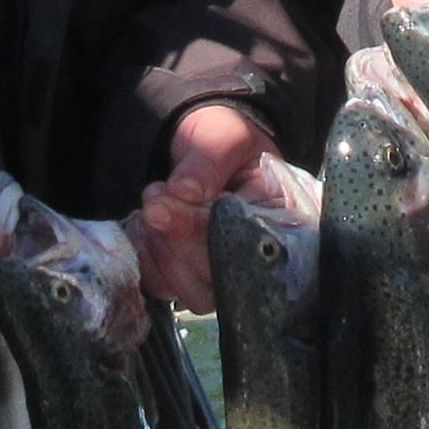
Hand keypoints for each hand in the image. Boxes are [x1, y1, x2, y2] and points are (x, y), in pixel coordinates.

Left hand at [131, 102, 280, 310]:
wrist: (202, 151)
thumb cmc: (223, 143)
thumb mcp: (224, 135)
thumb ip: (210, 159)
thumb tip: (186, 191)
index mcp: (283, 218)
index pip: (244, 240)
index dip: (199, 227)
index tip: (164, 200)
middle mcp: (263, 257)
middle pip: (221, 275)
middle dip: (177, 238)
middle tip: (153, 198)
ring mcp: (229, 275)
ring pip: (196, 293)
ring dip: (162, 252)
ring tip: (152, 208)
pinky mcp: (195, 282)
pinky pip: (168, 290)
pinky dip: (147, 260)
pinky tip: (145, 228)